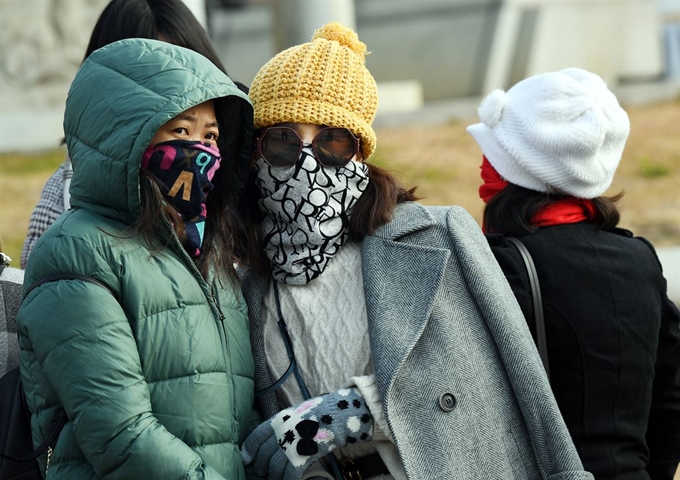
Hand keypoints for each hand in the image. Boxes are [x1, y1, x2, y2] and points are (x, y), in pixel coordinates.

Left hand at [241, 388, 373, 479]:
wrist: (336, 415)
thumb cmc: (317, 412)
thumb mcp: (295, 413)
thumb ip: (283, 424)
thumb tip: (274, 436)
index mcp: (277, 421)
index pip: (256, 438)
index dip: (249, 450)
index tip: (246, 459)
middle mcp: (280, 434)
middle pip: (264, 456)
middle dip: (262, 467)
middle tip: (262, 472)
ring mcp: (290, 447)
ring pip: (274, 469)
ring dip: (273, 476)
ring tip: (274, 478)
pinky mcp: (302, 458)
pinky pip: (290, 475)